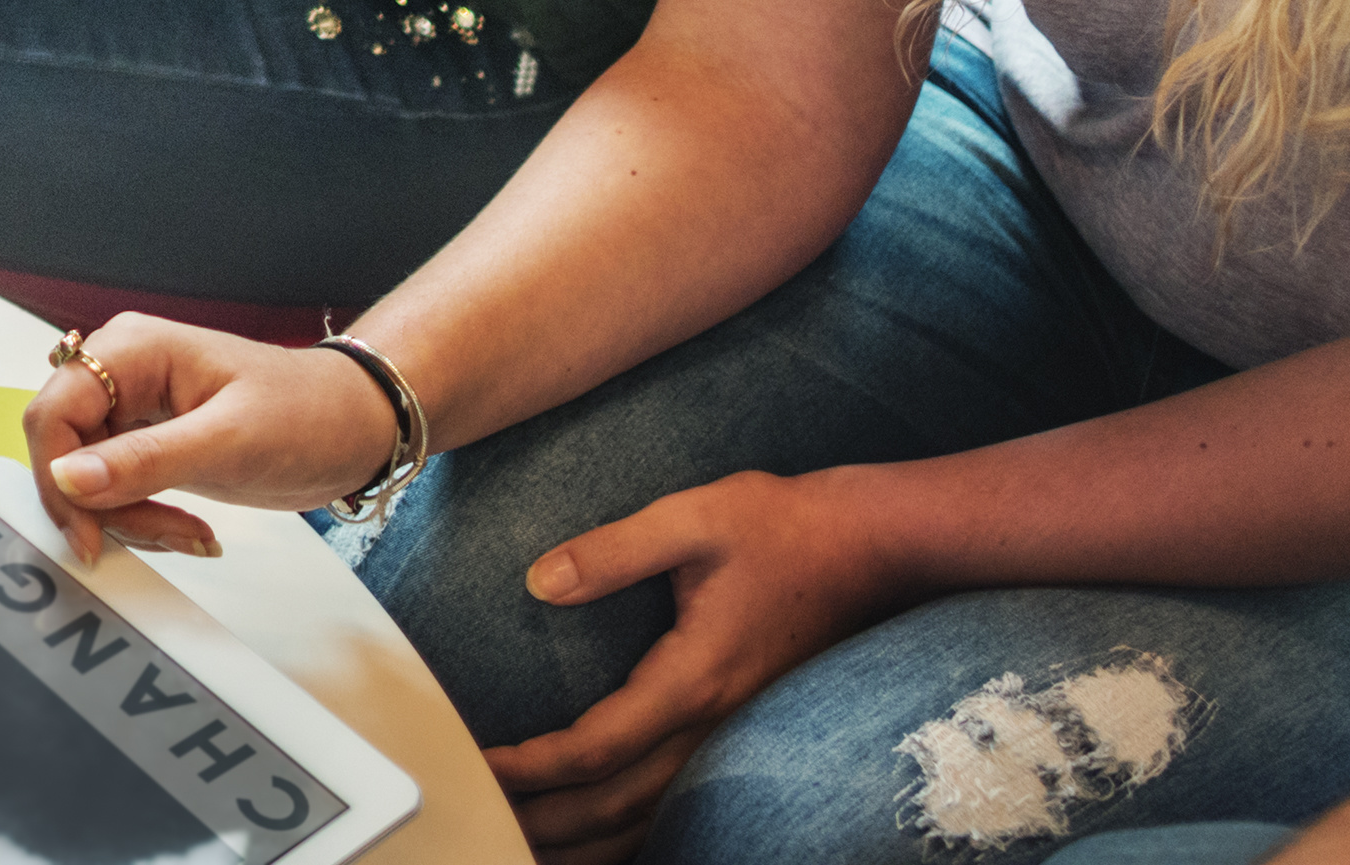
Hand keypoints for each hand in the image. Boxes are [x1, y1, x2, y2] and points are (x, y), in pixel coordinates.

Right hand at [24, 316, 395, 564]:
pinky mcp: (149, 445)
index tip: (89, 534)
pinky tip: (188, 531)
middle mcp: (122, 374)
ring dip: (125, 519)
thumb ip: (146, 461)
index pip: (54, 412)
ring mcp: (134, 411)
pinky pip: (114, 489)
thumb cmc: (307, 414)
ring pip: (85, 477)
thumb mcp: (229, 441)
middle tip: (154, 537)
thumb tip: (69, 479)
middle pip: (63, 449)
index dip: (58, 476)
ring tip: (187, 536)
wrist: (354, 429)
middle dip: (98, 505)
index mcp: (132, 351)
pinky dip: (141, 519)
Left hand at [482, 469, 919, 864]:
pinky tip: (598, 832)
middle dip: (545, 820)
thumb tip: (539, 582)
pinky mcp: (743, 736)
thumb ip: (613, 551)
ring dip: (585, 840)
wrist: (871, 548)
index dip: (532, 767)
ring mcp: (734, 739)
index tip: (478, 764)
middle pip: (617, 805)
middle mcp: (715, 726)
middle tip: (482, 814)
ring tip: (526, 842)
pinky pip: (680, 806)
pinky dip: (632, 832)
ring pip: (651, 820)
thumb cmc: (783, 526)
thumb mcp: (695, 517)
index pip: (597, 748)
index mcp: (695, 679)